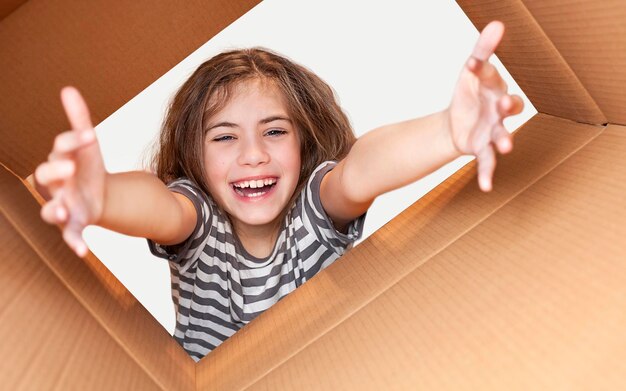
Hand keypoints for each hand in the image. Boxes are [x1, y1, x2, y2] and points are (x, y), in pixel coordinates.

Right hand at [34, 87, 106, 256]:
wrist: (97, 195)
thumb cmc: (86, 167)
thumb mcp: (86, 145)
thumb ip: (80, 120)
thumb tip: (68, 89)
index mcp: (60, 160)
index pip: (61, 148)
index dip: (73, 141)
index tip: (91, 134)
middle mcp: (56, 184)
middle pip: (45, 177)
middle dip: (55, 171)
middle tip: (69, 167)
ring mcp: (62, 205)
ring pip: (50, 209)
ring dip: (54, 210)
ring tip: (62, 210)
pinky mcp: (73, 224)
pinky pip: (70, 235)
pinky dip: (74, 243)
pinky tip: (82, 251)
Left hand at [447, 21, 523, 191]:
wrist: (456, 122)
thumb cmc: (469, 94)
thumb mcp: (471, 72)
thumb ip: (482, 51)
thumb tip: (497, 23)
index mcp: (496, 88)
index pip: (490, 76)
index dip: (481, 70)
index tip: (470, 64)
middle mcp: (499, 110)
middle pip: (511, 108)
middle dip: (509, 106)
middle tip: (506, 105)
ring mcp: (493, 130)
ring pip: (503, 135)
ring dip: (504, 140)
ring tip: (505, 146)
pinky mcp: (482, 148)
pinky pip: (487, 162)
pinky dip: (487, 174)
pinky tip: (486, 186)